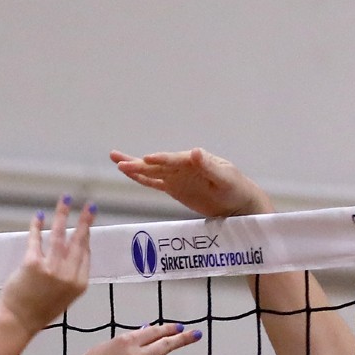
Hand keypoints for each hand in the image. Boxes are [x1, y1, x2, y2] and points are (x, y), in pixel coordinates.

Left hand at [0, 199, 93, 331]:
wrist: (19, 321)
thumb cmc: (40, 311)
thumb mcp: (65, 297)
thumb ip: (71, 277)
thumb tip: (72, 253)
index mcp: (80, 284)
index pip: (86, 254)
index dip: (85, 238)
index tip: (86, 225)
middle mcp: (69, 275)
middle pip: (78, 242)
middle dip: (85, 221)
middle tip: (90, 207)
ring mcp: (51, 269)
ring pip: (60, 236)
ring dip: (63, 215)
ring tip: (66, 200)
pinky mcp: (33, 264)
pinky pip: (37, 239)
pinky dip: (37, 226)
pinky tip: (39, 216)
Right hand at [109, 149, 270, 218]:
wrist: (239, 202)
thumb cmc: (236, 188)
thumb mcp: (225, 178)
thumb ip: (209, 166)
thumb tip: (196, 151)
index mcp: (194, 160)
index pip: (173, 160)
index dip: (160, 160)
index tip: (146, 159)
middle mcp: (182, 165)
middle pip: (157, 164)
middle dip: (138, 163)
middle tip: (118, 161)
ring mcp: (177, 176)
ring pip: (151, 172)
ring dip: (134, 168)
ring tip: (116, 162)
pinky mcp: (175, 188)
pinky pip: (155, 183)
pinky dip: (142, 179)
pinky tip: (129, 174)